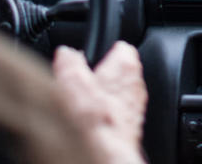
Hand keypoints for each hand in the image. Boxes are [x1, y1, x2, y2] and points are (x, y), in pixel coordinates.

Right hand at [53, 43, 147, 163]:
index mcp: (126, 65)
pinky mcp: (130, 128)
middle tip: (81, 82)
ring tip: (82, 104)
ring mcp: (135, 108)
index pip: (122, 47)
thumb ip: (70, 60)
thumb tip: (65, 53)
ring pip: (118, 95)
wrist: (101, 153)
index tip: (92, 55)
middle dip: (102, 76)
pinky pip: (117, 115)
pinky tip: (89, 122)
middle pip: (119, 72)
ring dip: (103, 98)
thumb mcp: (71, 78)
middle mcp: (136, 85)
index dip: (105, 50)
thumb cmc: (93, 118)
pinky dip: (105, 116)